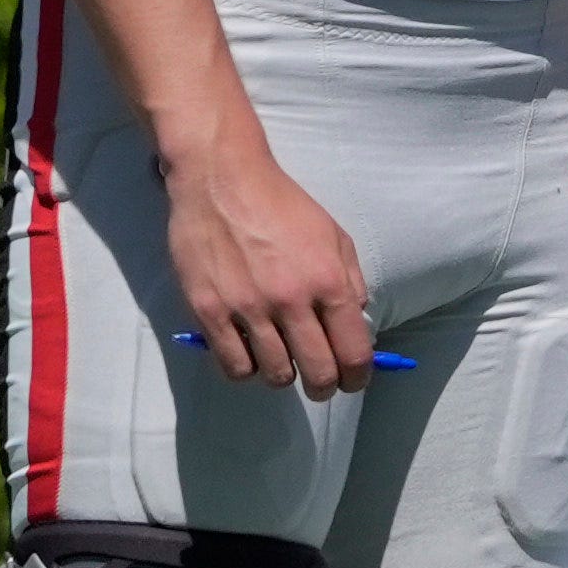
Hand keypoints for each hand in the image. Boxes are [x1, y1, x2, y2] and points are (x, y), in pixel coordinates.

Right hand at [162, 127, 377, 397]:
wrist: (222, 181)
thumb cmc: (283, 206)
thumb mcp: (334, 236)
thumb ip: (351, 281)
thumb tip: (357, 323)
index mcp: (329, 282)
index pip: (353, 351)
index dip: (358, 376)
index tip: (353, 381)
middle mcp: (291, 300)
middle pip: (317, 372)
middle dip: (324, 386)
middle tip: (320, 383)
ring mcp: (247, 309)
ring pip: (274, 375)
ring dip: (283, 375)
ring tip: (281, 360)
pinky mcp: (209, 311)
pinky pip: (233, 366)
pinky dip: (245, 369)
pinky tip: (249, 353)